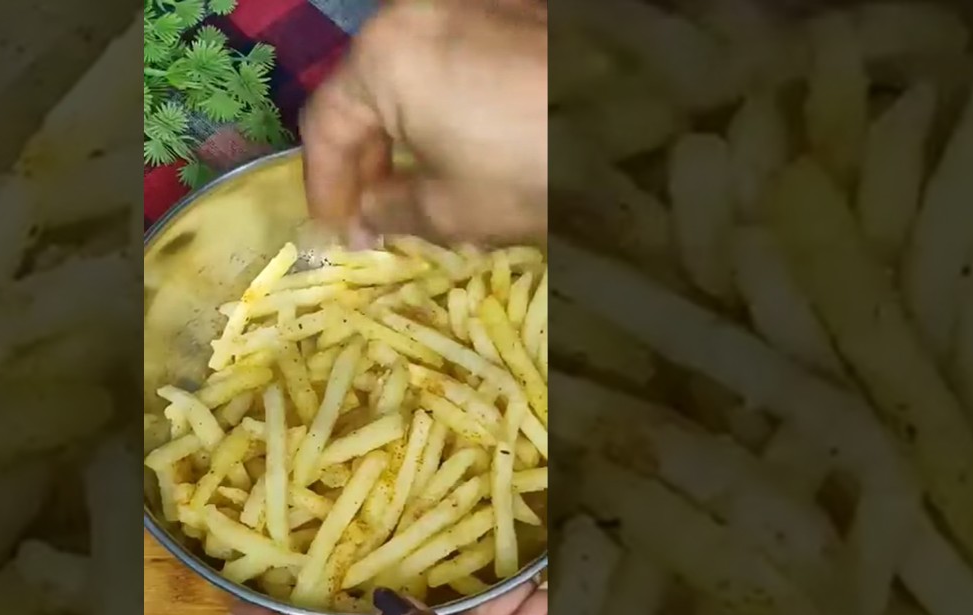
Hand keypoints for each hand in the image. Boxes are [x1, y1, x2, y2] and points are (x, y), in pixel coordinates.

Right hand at [300, 0, 548, 245]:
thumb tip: (366, 218)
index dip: (326, 187)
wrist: (646, 120)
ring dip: (403, 134)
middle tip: (372, 218)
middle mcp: (416, 15)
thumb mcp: (452, 208)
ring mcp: (466, 7)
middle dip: (365, 161)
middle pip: (365, 92)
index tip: (337, 234)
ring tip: (417, 190)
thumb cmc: (531, 167)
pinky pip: (452, 63)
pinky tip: (460, 150)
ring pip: (409, 76)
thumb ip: (390, 212)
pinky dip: (442, 108)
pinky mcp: (511, 14)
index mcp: (385, 57)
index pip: (327, 124)